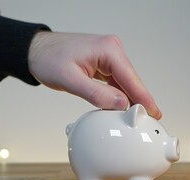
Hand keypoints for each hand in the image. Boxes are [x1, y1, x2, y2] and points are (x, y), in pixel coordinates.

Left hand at [28, 32, 161, 118]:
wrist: (35, 51)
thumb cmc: (48, 59)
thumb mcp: (70, 80)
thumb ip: (97, 94)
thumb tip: (121, 104)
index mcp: (108, 49)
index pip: (131, 78)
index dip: (144, 97)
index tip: (154, 112)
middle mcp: (112, 50)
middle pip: (131, 80)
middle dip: (139, 100)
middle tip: (149, 119)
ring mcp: (108, 56)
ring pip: (124, 82)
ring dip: (129, 99)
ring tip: (137, 117)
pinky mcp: (103, 63)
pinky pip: (115, 81)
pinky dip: (118, 94)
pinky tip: (121, 107)